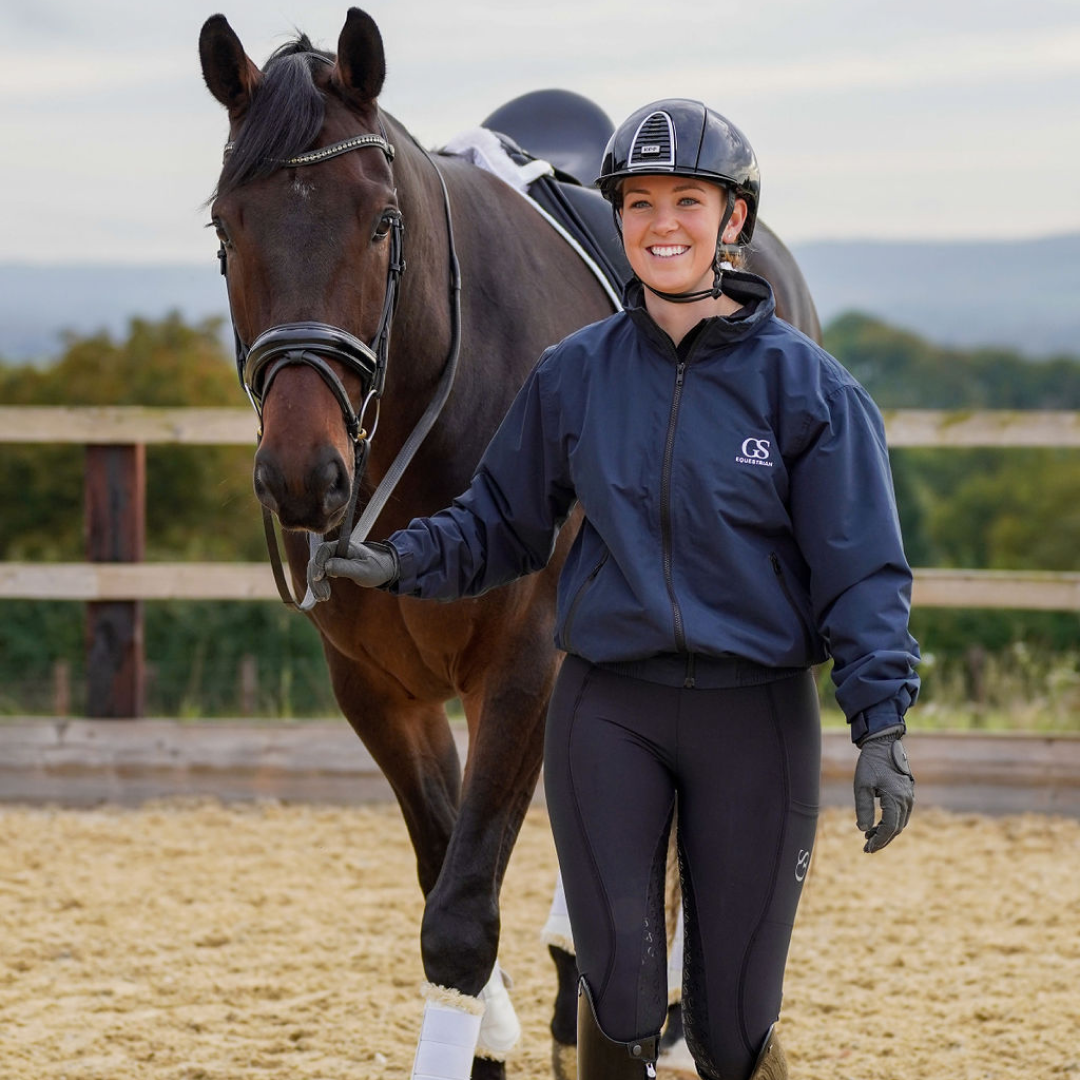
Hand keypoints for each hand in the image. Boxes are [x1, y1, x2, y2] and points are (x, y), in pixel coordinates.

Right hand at [307, 540, 398, 599]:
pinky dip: (320, 585)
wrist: (386, 569)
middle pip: (317, 560)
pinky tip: (322, 596)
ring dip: (316, 584)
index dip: (318, 563)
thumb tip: (326, 567)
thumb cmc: (377, 568)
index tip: (319, 578)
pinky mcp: (334, 566)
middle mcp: (337, 550)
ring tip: (323, 598)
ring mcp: (334, 558)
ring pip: (317, 569)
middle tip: (323, 596)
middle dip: (316, 578)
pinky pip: (321, 574)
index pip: (324, 549)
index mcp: (344, 545)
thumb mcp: (363, 570)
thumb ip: (345, 568)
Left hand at [854, 727, 913, 852]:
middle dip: (882, 840)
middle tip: (866, 848)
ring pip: (900, 822)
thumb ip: (863, 809)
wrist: (883, 744)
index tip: (868, 848)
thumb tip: (863, 830)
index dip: (880, 840)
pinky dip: (891, 822)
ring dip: (886, 832)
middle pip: (896, 828)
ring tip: (869, 837)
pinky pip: (901, 814)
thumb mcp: (862, 786)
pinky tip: (877, 825)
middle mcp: (906, 801)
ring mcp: (908, 797)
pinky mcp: (906, 794)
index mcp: (896, 799)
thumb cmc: (871, 763)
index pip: (890, 828)